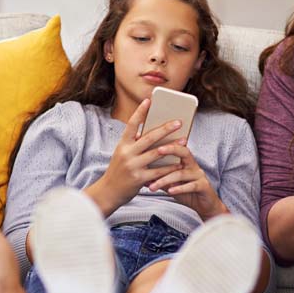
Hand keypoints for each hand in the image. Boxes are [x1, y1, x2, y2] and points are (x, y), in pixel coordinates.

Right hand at [88, 98, 186, 215]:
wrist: (109, 192)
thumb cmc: (119, 170)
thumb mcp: (122, 153)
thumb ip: (134, 143)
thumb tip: (151, 131)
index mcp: (122, 144)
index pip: (132, 125)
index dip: (140, 112)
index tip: (149, 100)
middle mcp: (127, 153)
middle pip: (149, 137)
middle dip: (165, 128)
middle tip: (178, 122)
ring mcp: (133, 166)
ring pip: (157, 153)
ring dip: (172, 146)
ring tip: (184, 140)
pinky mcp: (139, 179)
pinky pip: (158, 171)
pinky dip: (170, 167)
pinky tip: (179, 162)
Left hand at [146, 140, 226, 219]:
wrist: (204, 206)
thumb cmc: (187, 192)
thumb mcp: (171, 184)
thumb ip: (160, 178)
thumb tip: (142, 176)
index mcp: (186, 161)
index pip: (176, 147)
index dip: (165, 143)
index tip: (152, 142)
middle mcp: (193, 165)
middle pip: (184, 152)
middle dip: (171, 149)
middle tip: (157, 150)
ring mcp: (199, 175)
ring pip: (181, 173)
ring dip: (165, 179)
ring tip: (153, 186)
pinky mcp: (203, 186)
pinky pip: (191, 186)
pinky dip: (179, 188)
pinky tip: (170, 191)